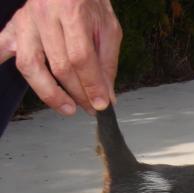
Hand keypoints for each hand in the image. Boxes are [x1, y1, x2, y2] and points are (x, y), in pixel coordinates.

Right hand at [0, 0, 121, 115]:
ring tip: (67, 107)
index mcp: (72, 12)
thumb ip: (107, 62)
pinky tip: (8, 77)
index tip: (102, 104)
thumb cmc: (88, 2)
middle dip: (77, 93)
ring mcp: (25, 22)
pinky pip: (0, 47)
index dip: (92, 85)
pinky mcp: (13, 26)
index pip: (81, 58)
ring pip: (30, 65)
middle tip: (91, 107)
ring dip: (49, 93)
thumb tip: (107, 95)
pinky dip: (1, 62)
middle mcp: (44, 15)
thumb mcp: (108, 28)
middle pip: (59, 66)